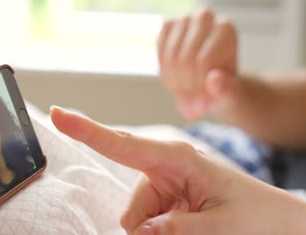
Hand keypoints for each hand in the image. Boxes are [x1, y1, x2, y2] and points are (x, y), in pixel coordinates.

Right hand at [50, 106, 305, 233]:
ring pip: (139, 219)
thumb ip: (174, 228)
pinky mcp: (166, 199)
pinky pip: (148, 223)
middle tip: (180, 233)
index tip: (59, 114)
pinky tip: (185, 228)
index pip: (123, 143)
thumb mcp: (220, 225)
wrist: (278, 222)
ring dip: (157, 233)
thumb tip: (136, 230)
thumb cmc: (257, 215)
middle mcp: (166, 166)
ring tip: (194, 230)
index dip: (87, 129)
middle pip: (133, 203)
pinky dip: (159, 232)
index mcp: (178, 158)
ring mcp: (165, 184)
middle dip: (145, 226)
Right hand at [158, 8, 237, 119]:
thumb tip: (215, 80)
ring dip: (174, 82)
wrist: (211, 79)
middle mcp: (205, 18)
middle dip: (185, 86)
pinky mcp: (168, 25)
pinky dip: (164, 71)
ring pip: (170, 57)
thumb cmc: (223, 85)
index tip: (202, 104)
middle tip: (192, 103)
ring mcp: (184, 20)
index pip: (203, 61)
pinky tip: (174, 81)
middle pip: (184, 58)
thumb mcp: (230, 93)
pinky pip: (160, 52)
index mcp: (226, 30)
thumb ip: (226, 89)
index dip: (198, 87)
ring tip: (184, 95)